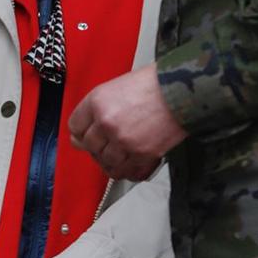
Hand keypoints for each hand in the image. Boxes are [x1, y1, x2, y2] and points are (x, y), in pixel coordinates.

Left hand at [69, 64, 185, 181]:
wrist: (182, 89)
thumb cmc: (154, 84)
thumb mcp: (117, 87)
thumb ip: (98, 108)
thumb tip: (86, 129)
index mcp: (98, 102)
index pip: (75, 127)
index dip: (81, 133)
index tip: (87, 135)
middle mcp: (107, 122)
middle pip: (90, 147)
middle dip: (98, 147)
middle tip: (108, 145)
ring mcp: (124, 140)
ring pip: (107, 162)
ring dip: (113, 161)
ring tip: (122, 154)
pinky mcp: (142, 154)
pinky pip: (128, 172)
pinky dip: (129, 171)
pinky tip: (132, 164)